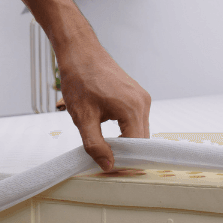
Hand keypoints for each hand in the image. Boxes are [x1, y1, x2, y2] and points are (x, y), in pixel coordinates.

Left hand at [56, 39, 150, 171]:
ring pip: (139, 132)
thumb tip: (108, 166)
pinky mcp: (137, 96)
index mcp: (132, 108)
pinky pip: (136, 121)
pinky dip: (125, 132)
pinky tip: (109, 136)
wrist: (80, 52)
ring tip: (106, 149)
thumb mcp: (83, 117)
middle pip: (142, 141)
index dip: (126, 162)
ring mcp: (142, 98)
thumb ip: (95, 144)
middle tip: (107, 164)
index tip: (112, 171)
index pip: (137, 146)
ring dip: (125, 143)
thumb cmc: (80, 78)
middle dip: (126, 154)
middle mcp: (143, 103)